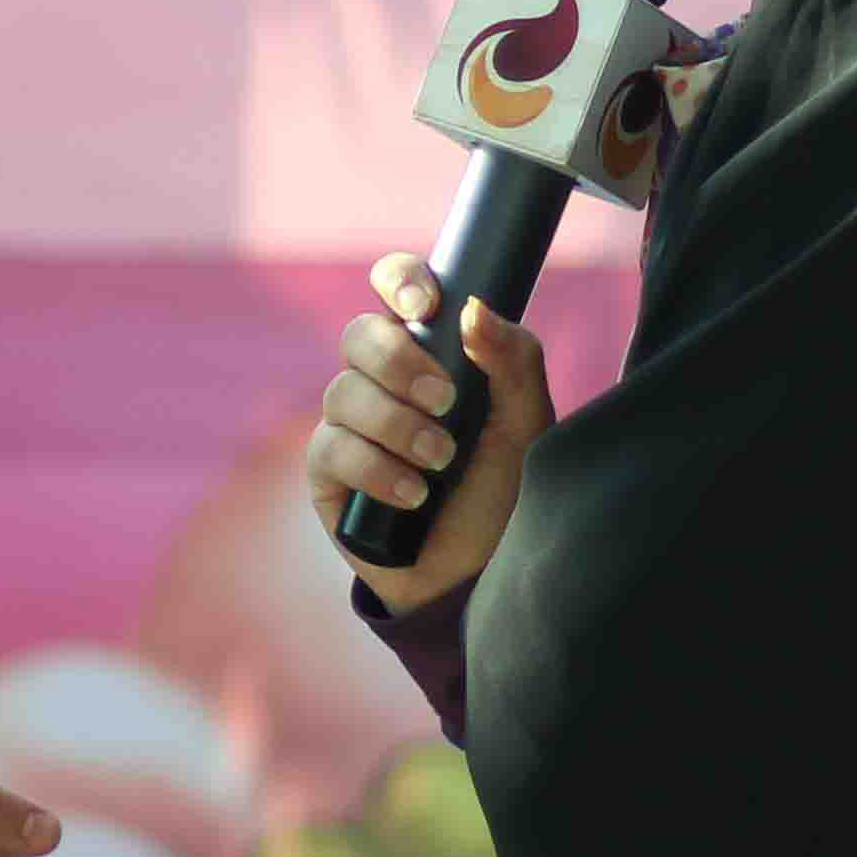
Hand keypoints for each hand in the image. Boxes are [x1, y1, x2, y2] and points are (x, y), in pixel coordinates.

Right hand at [301, 251, 551, 610]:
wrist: (480, 574)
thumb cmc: (505, 492)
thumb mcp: (528, 425)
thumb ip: (513, 361)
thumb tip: (472, 308)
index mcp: (431, 351)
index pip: (397, 290)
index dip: (399, 281)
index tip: (425, 307)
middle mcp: (383, 380)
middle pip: (360, 335)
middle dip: (399, 362)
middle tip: (445, 400)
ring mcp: (351, 423)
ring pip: (343, 391)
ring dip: (396, 425)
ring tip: (441, 461)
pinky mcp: (328, 473)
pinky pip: (330, 448)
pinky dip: (375, 468)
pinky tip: (413, 494)